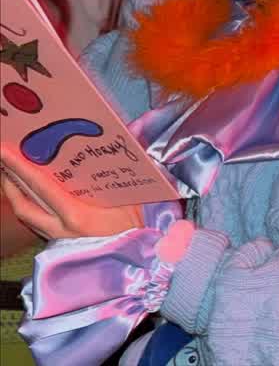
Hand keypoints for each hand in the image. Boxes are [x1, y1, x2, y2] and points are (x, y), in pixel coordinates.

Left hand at [0, 144, 142, 238]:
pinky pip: (36, 222)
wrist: (133, 264)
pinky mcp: (59, 243)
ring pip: (26, 215)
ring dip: (16, 194)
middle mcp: (60, 229)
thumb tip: (115, 145)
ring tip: (12, 175)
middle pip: (23, 205)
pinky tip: (31, 195)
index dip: (20, 169)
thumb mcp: (128, 201)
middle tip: (3, 159)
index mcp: (76, 216)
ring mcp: (57, 238)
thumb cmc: (134, 232)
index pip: (41, 187)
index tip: (5, 153)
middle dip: (10, 181)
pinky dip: (29, 205)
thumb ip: (114, 178)